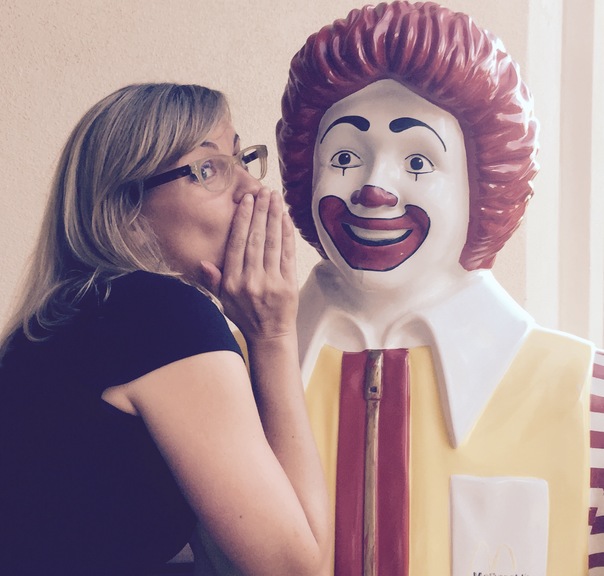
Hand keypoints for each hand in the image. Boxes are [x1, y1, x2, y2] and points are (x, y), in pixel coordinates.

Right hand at [200, 188, 297, 339]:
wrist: (270, 336)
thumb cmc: (246, 316)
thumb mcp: (223, 300)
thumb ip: (213, 280)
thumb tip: (203, 261)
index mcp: (233, 282)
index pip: (237, 244)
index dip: (242, 220)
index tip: (246, 201)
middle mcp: (251, 280)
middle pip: (255, 239)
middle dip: (260, 212)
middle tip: (263, 191)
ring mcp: (272, 282)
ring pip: (272, 243)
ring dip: (274, 217)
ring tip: (275, 198)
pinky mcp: (289, 283)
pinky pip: (288, 254)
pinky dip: (287, 234)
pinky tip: (286, 218)